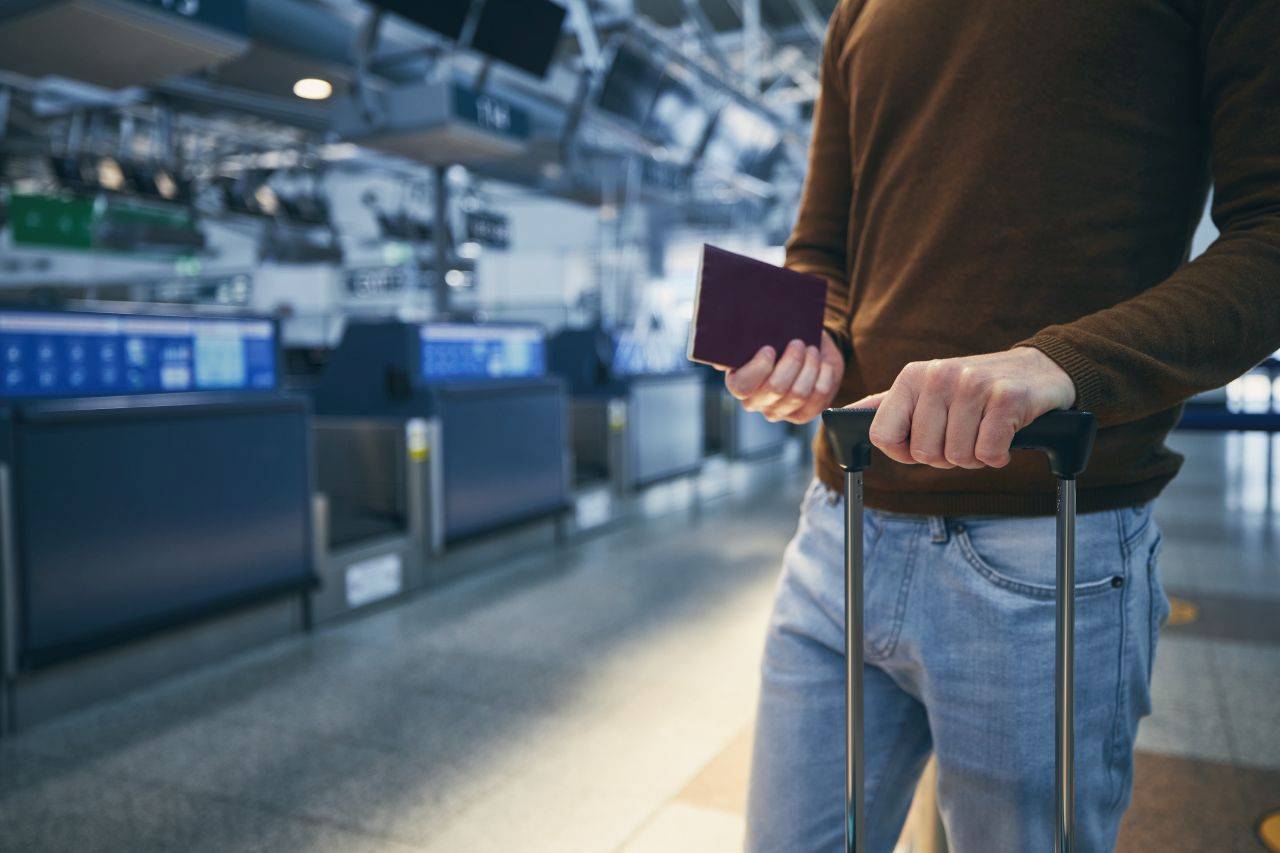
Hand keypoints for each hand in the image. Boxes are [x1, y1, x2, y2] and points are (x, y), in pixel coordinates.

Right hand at [721, 332, 844, 423]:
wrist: (805, 349)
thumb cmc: (778, 340)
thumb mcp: (761, 336)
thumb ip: (740, 342)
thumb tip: (719, 361)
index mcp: (738, 382)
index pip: (742, 386)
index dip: (758, 368)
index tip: (769, 348)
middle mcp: (755, 402)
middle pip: (776, 388)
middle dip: (791, 362)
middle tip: (798, 343)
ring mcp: (778, 411)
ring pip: (798, 393)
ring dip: (809, 367)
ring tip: (811, 350)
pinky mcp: (801, 415)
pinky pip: (818, 398)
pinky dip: (824, 376)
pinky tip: (823, 364)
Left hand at [850, 347, 1075, 468]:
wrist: (1038, 370)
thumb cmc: (975, 389)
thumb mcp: (926, 389)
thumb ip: (888, 405)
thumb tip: (844, 415)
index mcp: (912, 376)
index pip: (883, 436)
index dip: (904, 452)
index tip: (923, 443)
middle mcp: (938, 376)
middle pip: (924, 454)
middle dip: (947, 456)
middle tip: (965, 433)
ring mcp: (973, 385)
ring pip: (957, 457)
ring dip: (975, 456)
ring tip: (985, 431)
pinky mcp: (1006, 398)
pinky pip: (988, 453)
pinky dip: (999, 455)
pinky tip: (1005, 435)